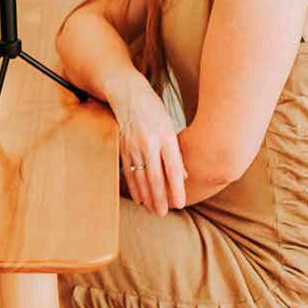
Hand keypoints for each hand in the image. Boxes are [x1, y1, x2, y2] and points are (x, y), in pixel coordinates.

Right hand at [112, 83, 186, 215]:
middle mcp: (149, 142)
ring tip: (152, 210)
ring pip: (140, 176)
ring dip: (146, 196)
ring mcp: (133, 145)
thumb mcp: (169, 126)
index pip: (173, 168)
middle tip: (163, 213)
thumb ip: (176, 152)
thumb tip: (184, 177)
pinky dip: (133, 186)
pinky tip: (138, 197)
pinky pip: (128, 171)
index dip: (176, 188)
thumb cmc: (154, 110)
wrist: (128, 93)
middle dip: (159, 197)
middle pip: (155, 176)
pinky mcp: (122, 147)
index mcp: (165, 136)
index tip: (180, 203)